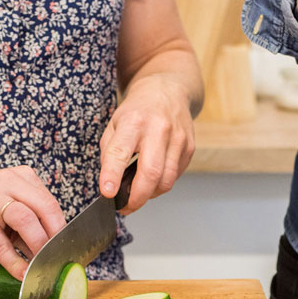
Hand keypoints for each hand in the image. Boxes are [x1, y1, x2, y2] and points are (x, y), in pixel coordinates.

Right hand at [0, 167, 65, 279]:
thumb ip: (27, 222)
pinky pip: (0, 244)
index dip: (61, 227)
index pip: (50, 202)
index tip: (67, 248)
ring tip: (42, 265)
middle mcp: (8, 182)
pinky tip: (21, 274)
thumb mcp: (6, 203)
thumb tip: (51, 251)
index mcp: (21, 177)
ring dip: (38, 246)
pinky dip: (14, 262)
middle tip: (59, 258)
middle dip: (55, 236)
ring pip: (25, 220)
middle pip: (44, 207)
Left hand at [99, 76, 193, 213]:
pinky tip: (152, 179)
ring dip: (149, 195)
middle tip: (125, 207)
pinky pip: (175, 177)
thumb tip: (110, 184)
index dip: (112, 175)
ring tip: (138, 193)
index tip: (107, 193)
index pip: (121, 152)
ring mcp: (178, 139)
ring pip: (166, 181)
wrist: (168, 91)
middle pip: (150, 173)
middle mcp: (158, 129)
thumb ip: (109, 152)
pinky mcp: (189, 148)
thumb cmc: (138, 110)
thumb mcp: (115, 123)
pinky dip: (161, 184)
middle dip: (136, 198)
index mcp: (134, 121)